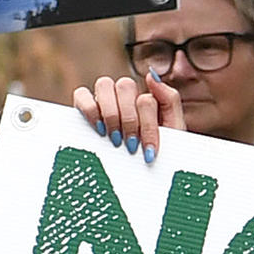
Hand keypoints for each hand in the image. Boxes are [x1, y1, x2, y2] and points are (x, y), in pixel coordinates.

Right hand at [68, 74, 182, 152]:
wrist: (140, 179)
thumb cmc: (154, 155)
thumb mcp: (172, 131)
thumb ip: (170, 100)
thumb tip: (151, 75)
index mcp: (146, 100)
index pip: (146, 98)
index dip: (148, 126)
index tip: (148, 151)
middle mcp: (124, 97)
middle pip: (125, 85)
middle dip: (129, 119)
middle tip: (130, 144)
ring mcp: (103, 101)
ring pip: (104, 84)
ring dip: (111, 112)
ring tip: (114, 138)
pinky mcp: (83, 109)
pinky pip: (81, 95)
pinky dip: (90, 109)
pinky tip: (99, 129)